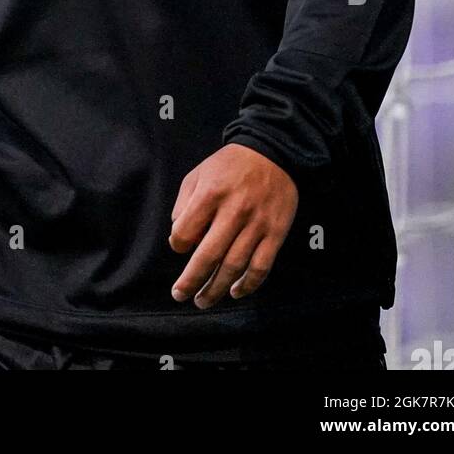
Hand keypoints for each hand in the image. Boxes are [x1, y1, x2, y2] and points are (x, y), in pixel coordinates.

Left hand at [167, 144, 298, 308]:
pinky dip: (248, 285)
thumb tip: (179, 237)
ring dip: (216, 288)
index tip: (179, 248)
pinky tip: (235, 292)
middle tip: (180, 295)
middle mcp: (234, 210)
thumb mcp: (199, 173)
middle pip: (209, 255)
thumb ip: (184, 203)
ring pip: (235, 266)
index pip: (186, 231)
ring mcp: (257, 224)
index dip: (178, 244)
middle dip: (191, 280)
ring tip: (203, 301)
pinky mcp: (276, 233)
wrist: (272, 153)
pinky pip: (261, 266)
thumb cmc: (229, 165)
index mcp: (211, 193)